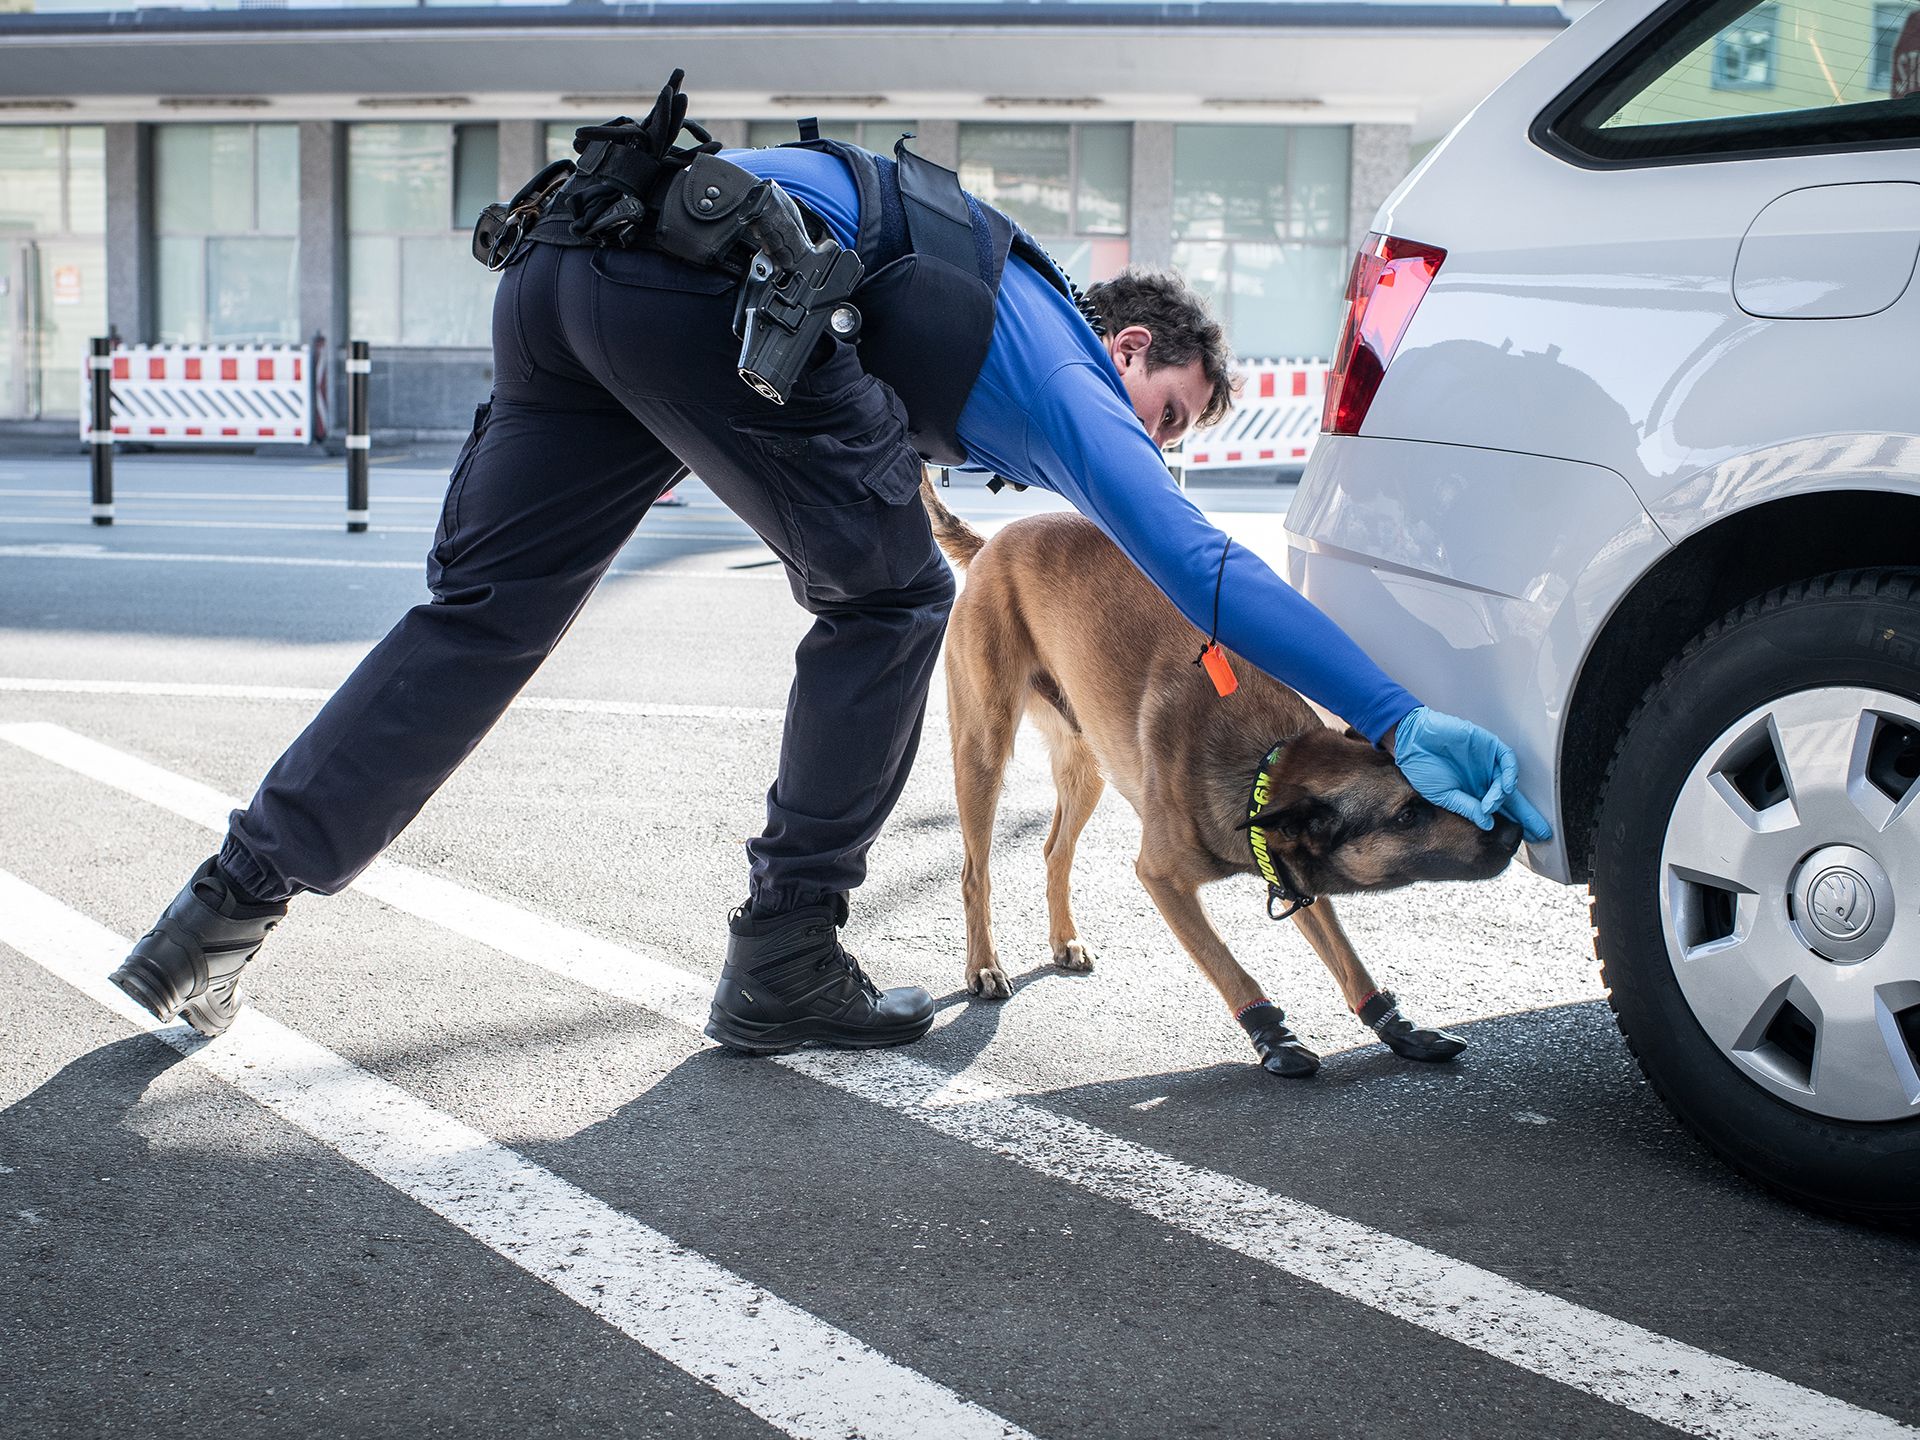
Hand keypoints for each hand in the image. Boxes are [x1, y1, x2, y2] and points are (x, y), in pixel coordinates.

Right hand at [1390, 706, 1551, 841]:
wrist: (1413, 739)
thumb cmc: (1422, 767)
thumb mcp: (1444, 795)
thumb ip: (1467, 808)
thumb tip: (1487, 824)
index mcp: (1472, 794)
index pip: (1498, 812)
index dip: (1512, 825)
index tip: (1525, 839)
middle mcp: (1483, 780)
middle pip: (1511, 801)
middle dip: (1526, 817)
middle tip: (1541, 832)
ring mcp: (1487, 764)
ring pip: (1509, 782)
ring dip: (1505, 796)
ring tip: (1492, 803)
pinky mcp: (1489, 747)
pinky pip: (1507, 761)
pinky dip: (1509, 774)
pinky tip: (1504, 786)